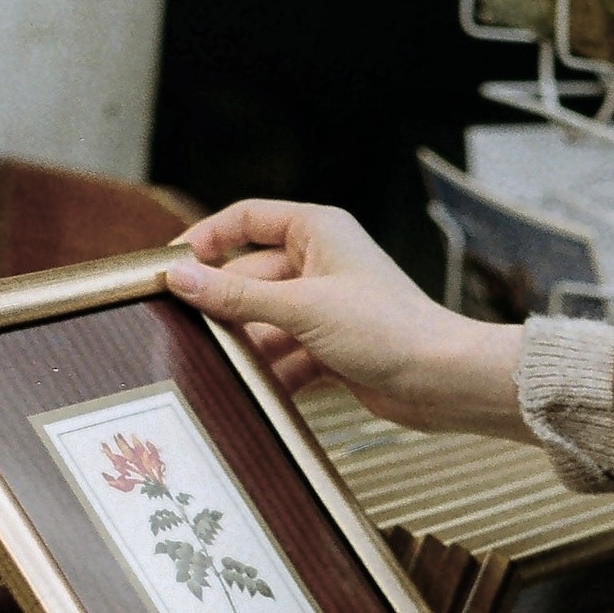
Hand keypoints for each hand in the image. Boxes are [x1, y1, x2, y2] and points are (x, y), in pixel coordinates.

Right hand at [167, 199, 531, 441]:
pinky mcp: (331, 347)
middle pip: (249, 278)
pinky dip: (272, 373)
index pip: (247, 220)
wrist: (442, 381)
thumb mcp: (301, 308)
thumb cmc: (387, 329)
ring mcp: (325, 307)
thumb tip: (180, 277)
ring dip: (247, 347)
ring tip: (222, 370)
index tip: (171, 266)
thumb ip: (236, 294)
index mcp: (317, 232)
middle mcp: (320, 263)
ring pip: (264, 321)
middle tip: (187, 333)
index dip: (206, 238)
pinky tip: (256, 392)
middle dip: (225, 308)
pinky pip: (284, 354)